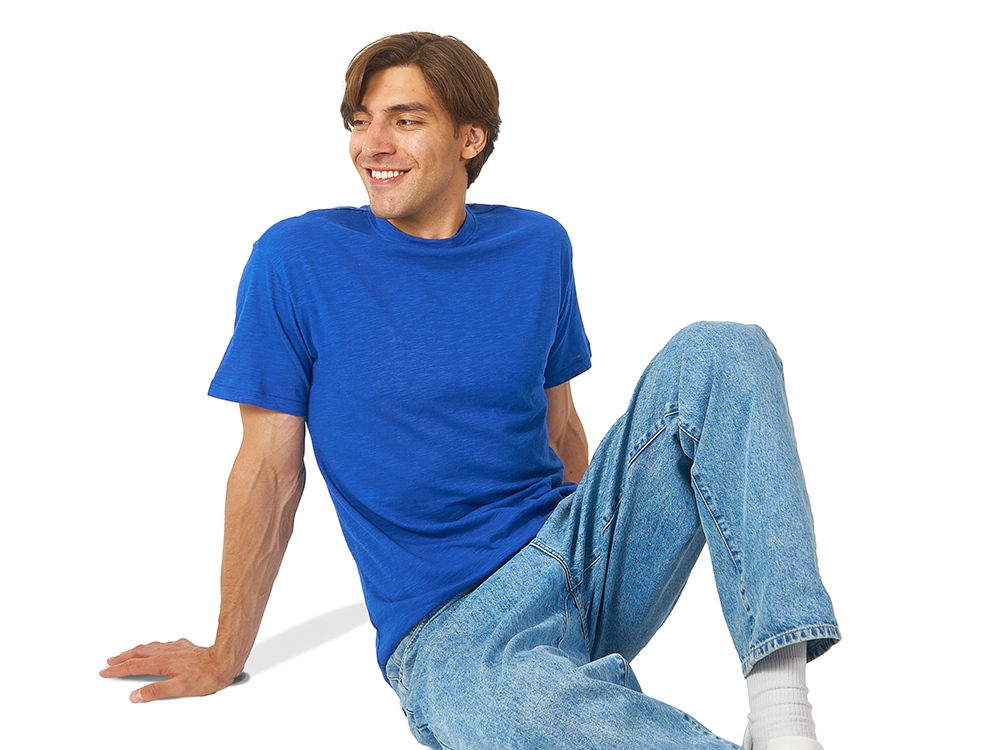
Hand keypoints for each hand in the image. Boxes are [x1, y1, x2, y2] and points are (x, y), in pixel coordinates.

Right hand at [100, 638, 239, 702]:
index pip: (134, 666)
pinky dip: (154, 647)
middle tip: (110, 661)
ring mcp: (176, 649)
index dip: (117, 670)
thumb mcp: (179, 688)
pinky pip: (164, 645)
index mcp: (162, 663)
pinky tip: (157, 648)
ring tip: (128, 653)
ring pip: (151, 648)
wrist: (225, 660)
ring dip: (136, 651)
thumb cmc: (207, 675)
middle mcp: (167, 653)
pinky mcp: (185, 647)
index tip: (105, 672)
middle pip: (139, 654)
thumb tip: (136, 695)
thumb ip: (156, 691)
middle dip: (123, 658)